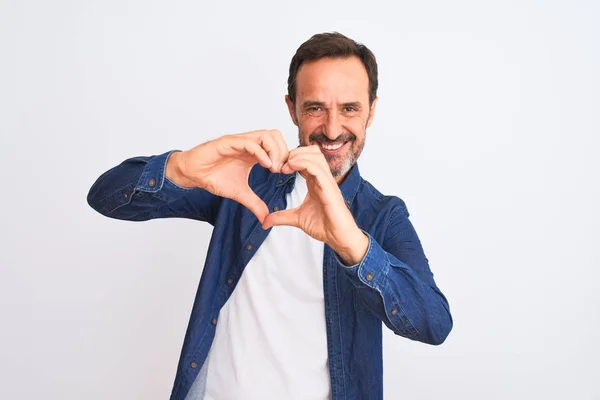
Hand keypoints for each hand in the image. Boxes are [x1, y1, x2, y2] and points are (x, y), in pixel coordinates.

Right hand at [167, 129, 288, 222]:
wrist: (193, 174)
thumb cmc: (213, 177)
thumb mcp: (240, 193)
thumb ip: (255, 203)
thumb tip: (266, 218)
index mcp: (253, 152)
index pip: (277, 144)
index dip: (285, 156)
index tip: (287, 173)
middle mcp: (248, 143)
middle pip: (275, 135)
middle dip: (283, 152)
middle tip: (282, 170)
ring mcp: (239, 141)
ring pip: (265, 134)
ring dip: (275, 151)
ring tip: (274, 168)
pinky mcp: (228, 142)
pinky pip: (249, 142)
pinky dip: (261, 153)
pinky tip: (266, 166)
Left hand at [262, 145, 367, 264]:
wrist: (338, 237)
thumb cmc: (324, 226)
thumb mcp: (297, 218)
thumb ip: (281, 217)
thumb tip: (264, 222)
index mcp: (315, 181)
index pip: (306, 158)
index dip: (291, 158)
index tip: (277, 168)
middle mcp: (322, 178)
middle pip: (312, 151)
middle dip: (294, 152)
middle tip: (280, 164)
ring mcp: (326, 181)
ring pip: (315, 155)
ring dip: (297, 156)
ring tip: (284, 166)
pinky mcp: (329, 187)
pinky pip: (317, 167)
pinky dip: (303, 163)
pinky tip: (291, 167)